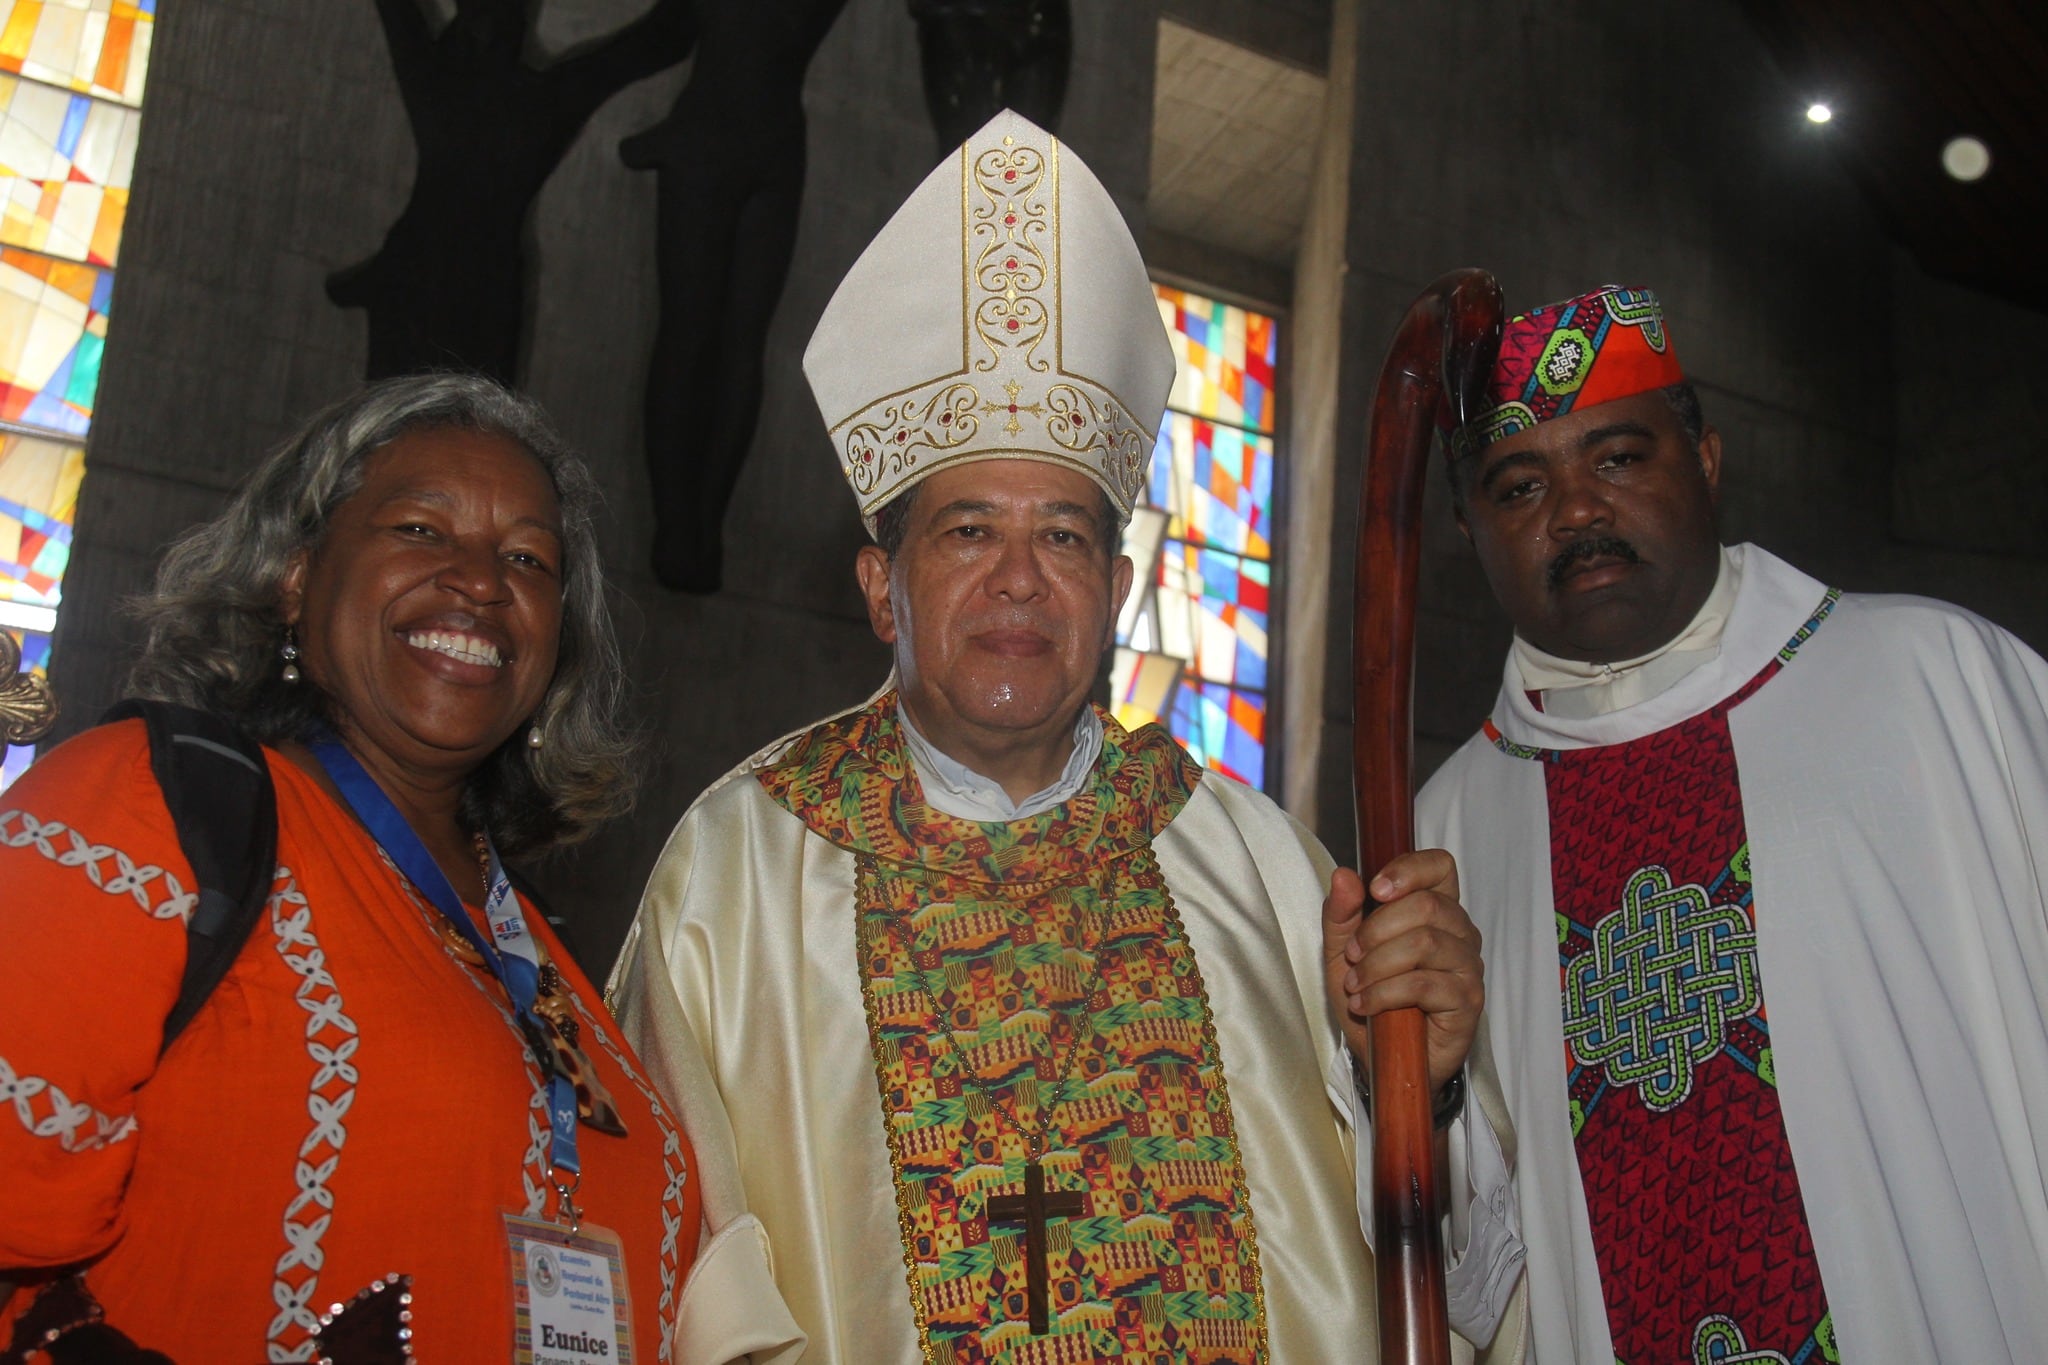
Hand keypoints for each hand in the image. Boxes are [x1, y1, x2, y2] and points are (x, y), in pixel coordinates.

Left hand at [1321, 850, 1484, 1094]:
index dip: (1409, 870)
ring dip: (1378, 965)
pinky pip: (1425, 984)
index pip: (1440, 867)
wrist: (1381, 1057)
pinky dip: (1384, 992)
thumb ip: (1341, 914)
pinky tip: (1365, 1005)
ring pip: (1426, 943)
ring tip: (1356, 985)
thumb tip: (1344, 876)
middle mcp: (1460, 933)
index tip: (1376, 890)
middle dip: (1377, 930)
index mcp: (1436, 910)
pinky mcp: (1467, 1002)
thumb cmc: (1370, 997)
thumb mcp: (1342, 953)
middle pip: (1427, 905)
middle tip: (1353, 956)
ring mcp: (1468, 968)